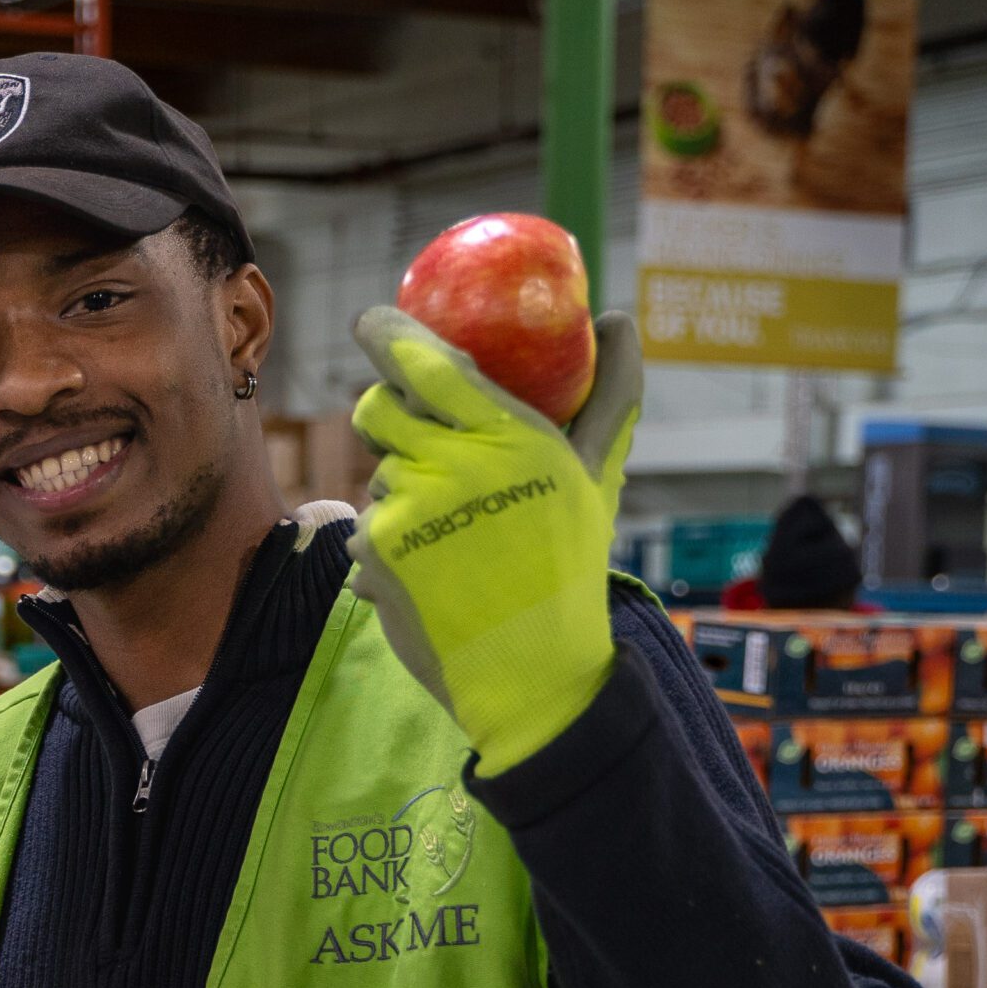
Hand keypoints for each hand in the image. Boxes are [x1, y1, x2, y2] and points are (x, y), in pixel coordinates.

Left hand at [347, 308, 642, 774]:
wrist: (531, 668)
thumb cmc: (568, 565)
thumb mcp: (595, 476)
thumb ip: (609, 396)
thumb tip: (620, 319)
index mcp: (508, 436)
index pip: (428, 364)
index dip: (388, 334)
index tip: (371, 320)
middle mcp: (452, 465)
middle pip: (377, 410)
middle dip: (384, 414)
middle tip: (409, 432)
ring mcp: (406, 510)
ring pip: (376, 474)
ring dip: (401, 491)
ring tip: (451, 534)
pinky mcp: (374, 553)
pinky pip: (366, 526)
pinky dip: (390, 543)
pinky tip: (432, 574)